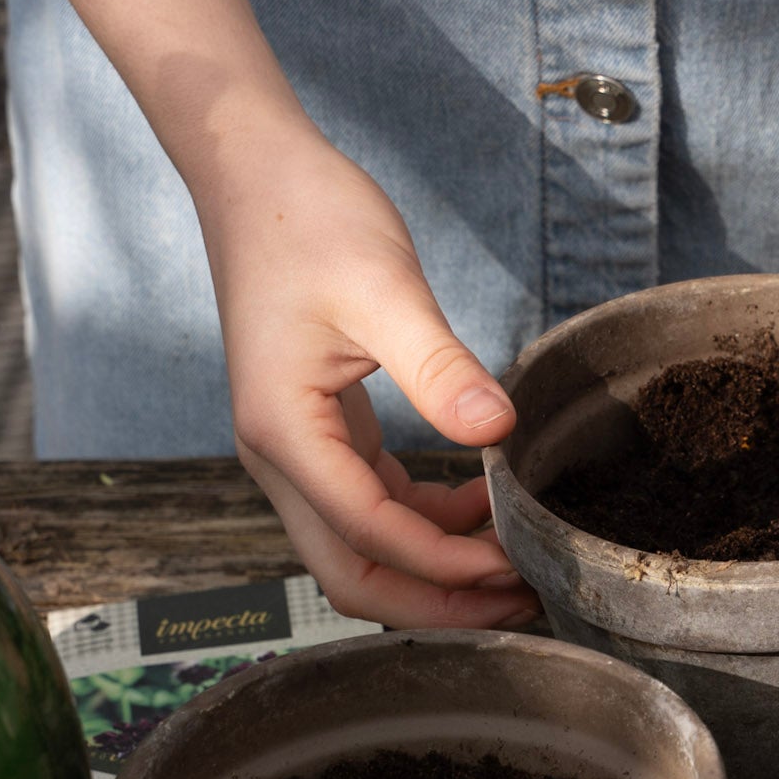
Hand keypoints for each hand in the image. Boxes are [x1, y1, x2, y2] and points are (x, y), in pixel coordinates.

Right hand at [203, 132, 539, 628]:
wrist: (256, 173)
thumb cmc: (308, 218)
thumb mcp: (385, 286)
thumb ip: (439, 366)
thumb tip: (497, 432)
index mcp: (284, 433)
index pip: (371, 536)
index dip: (447, 568)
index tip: (518, 566)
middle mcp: (281, 459)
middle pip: (354, 578)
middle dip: (438, 604)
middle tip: (521, 601)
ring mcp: (299, 455)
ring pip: (365, 555)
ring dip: (438, 574)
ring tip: (518, 566)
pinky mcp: (325, 441)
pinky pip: (377, 512)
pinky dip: (431, 527)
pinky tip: (485, 508)